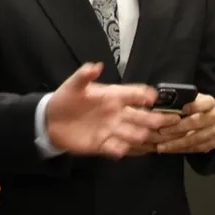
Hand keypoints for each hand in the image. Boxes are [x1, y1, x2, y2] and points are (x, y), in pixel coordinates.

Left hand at [45, 63, 176, 157]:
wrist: (50, 120)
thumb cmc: (66, 99)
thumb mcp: (73, 85)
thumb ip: (84, 75)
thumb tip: (95, 66)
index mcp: (112, 96)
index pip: (134, 94)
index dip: (145, 94)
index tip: (153, 97)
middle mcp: (116, 113)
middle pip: (141, 116)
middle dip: (153, 118)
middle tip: (163, 120)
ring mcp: (111, 129)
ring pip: (133, 133)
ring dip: (139, 135)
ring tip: (145, 136)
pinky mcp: (102, 144)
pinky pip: (116, 148)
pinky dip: (119, 149)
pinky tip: (121, 148)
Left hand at [154, 94, 214, 153]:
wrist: (203, 119)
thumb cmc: (189, 107)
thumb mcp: (185, 100)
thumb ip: (177, 102)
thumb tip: (160, 104)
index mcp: (209, 102)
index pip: (205, 103)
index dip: (193, 106)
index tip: (180, 109)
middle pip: (196, 122)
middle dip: (177, 127)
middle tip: (161, 131)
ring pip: (195, 138)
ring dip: (176, 143)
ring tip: (161, 145)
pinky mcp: (212, 143)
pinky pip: (195, 148)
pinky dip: (180, 149)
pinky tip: (168, 148)